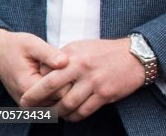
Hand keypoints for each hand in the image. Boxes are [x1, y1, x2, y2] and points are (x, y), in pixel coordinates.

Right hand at [0, 30, 68, 104]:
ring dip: (62, 87)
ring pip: (57, 102)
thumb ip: (49, 54)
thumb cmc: (16, 46)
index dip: (70, 78)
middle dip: (68, 83)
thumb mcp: (33, 44)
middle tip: (66, 65)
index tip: (71, 64)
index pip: (61, 92)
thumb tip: (65, 62)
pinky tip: (56, 76)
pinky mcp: (31, 104)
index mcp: (27, 87)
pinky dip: (57, 90)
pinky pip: (51, 102)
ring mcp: (29, 105)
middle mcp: (27, 101)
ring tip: (60, 69)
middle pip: (60, 100)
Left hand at [20, 38, 144, 120]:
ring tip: (55, 114)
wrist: (137, 55)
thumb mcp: (82, 47)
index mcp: (74, 54)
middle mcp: (82, 67)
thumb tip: (42, 73)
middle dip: (36, 101)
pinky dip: (74, 117)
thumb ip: (62, 58)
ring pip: (66, 104)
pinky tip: (72, 115)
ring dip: (57, 113)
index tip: (28, 96)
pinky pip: (83, 112)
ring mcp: (94, 81)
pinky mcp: (105, 94)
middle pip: (50, 88)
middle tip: (28, 109)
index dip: (34, 86)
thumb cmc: (106, 52)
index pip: (46, 72)